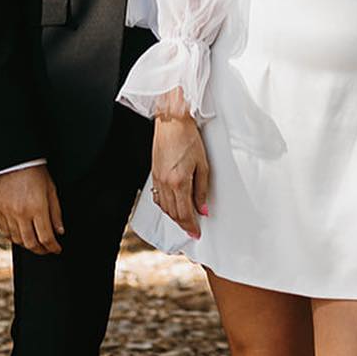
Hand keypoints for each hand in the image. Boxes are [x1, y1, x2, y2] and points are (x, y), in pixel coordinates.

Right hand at [0, 165, 64, 254]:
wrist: (13, 161)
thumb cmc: (35, 173)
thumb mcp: (51, 190)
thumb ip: (56, 213)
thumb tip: (59, 232)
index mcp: (37, 208)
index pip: (46, 237)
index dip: (53, 247)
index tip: (57, 249)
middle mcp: (21, 213)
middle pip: (31, 243)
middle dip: (41, 250)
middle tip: (47, 250)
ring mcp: (8, 213)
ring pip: (17, 240)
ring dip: (28, 245)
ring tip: (35, 243)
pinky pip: (5, 232)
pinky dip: (14, 237)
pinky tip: (21, 236)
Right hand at [151, 112, 210, 238]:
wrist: (172, 122)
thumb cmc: (188, 138)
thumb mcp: (203, 165)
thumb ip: (202, 189)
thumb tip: (203, 209)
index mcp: (179, 182)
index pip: (185, 213)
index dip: (191, 226)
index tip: (196, 233)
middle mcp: (165, 183)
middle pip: (173, 213)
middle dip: (183, 224)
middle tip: (192, 229)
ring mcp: (157, 179)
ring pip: (164, 208)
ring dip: (174, 216)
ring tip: (185, 219)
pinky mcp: (153, 174)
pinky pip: (157, 197)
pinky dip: (165, 206)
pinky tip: (172, 205)